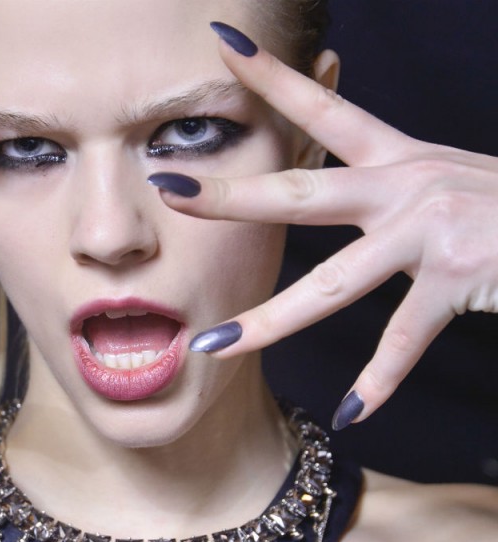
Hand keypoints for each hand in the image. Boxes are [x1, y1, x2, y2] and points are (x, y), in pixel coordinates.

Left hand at [149, 23, 497, 429]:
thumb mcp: (439, 179)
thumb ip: (386, 185)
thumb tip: (334, 185)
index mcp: (395, 157)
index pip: (321, 107)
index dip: (271, 75)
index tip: (223, 45)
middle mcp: (405, 183)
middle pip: (300, 191)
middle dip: (231, 195)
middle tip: (167, 189)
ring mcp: (430, 229)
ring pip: (332, 283)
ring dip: (269, 321)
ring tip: (213, 346)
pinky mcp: (459, 274)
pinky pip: (406, 338)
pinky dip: (381, 379)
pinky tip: (353, 410)